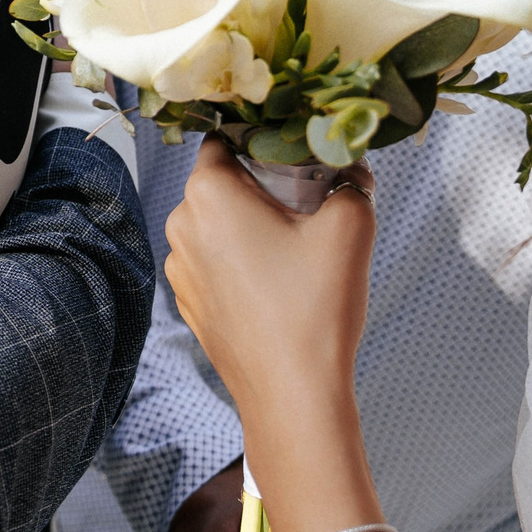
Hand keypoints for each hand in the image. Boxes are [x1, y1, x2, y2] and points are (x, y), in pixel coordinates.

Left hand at [163, 139, 374, 425]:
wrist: (292, 393)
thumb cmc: (314, 306)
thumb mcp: (349, 227)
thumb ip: (351, 183)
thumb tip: (350, 170)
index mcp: (208, 193)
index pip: (224, 138)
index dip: (262, 139)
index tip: (298, 154)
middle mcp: (180, 223)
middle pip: (223, 182)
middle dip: (264, 185)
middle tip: (310, 203)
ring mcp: (179, 266)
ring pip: (218, 224)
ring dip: (253, 225)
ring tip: (298, 249)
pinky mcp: (188, 300)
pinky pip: (214, 262)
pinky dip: (242, 261)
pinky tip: (279, 283)